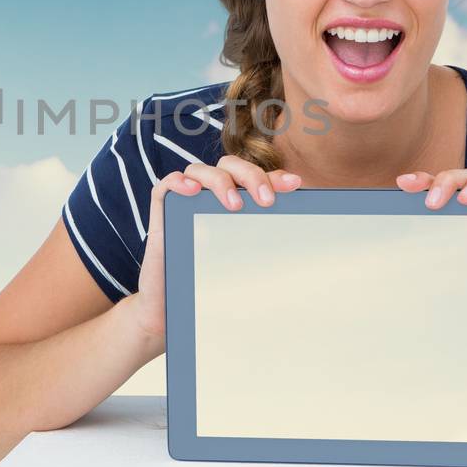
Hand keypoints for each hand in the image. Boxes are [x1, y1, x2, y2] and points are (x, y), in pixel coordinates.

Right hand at [131, 155, 302, 343]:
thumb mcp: (244, 254)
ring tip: (233, 205)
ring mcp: (185, 197)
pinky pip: (168, 183)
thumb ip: (264, 238)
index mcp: (233, 197)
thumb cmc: (210, 274)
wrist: (174, 300)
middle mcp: (209, 192)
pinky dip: (179, 182)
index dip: (274, 176)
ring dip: (220, 182)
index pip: (255, 176)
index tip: (295, 186)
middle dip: (251, 177)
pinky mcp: (164, 206)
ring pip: (201, 170)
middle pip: (230, 166)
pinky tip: (192, 191)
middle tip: (266, 201)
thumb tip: (302, 236)